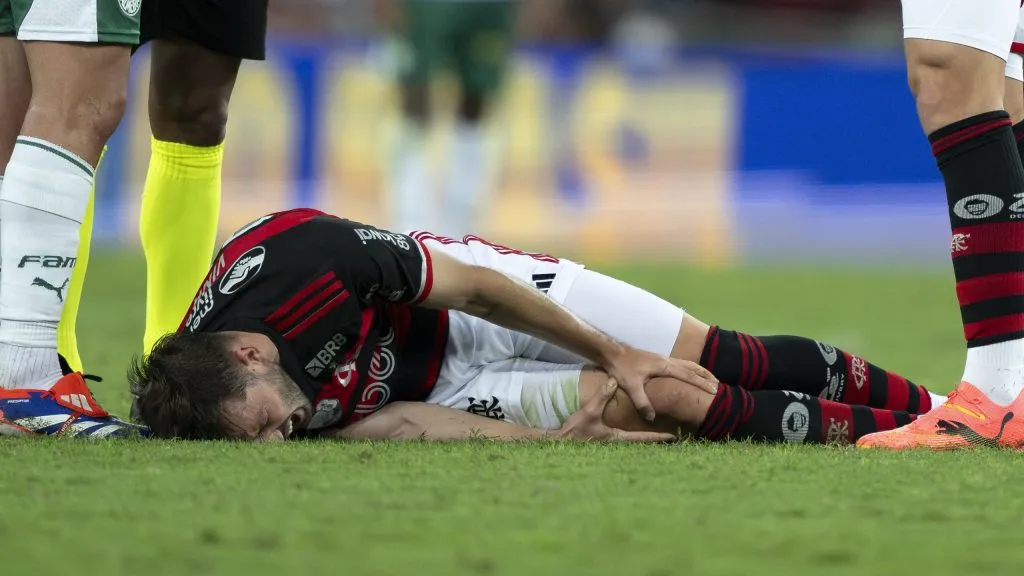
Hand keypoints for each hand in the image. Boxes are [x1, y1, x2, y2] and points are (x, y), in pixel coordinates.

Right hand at [554, 379, 676, 441]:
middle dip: (656, 439)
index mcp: (618, 438)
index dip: (658, 437)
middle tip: (672, 436)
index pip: (643, 437)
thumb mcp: (589, 411)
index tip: (673, 436)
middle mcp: (618, 443)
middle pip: (642, 442)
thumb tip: (613, 382)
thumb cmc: (575, 430)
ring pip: (634, 441)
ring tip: (659, 434)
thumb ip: (601, 396)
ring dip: (646, 438)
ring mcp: (611, 444)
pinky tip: (635, 431)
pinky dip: (634, 435)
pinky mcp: (605, 441)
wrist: (560, 441)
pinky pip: (625, 438)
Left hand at [604, 347, 718, 421]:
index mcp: (664, 366)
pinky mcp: (658, 360)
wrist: (613, 353)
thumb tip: (651, 418)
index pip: (688, 375)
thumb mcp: (631, 387)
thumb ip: (642, 402)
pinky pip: (680, 364)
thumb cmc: (622, 369)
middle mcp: (667, 360)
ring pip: (687, 364)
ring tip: (709, 379)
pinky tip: (689, 375)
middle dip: (706, 376)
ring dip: (699, 371)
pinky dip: (690, 370)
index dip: (702, 383)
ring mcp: (663, 359)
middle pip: (692, 367)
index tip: (715, 390)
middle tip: (719, 385)